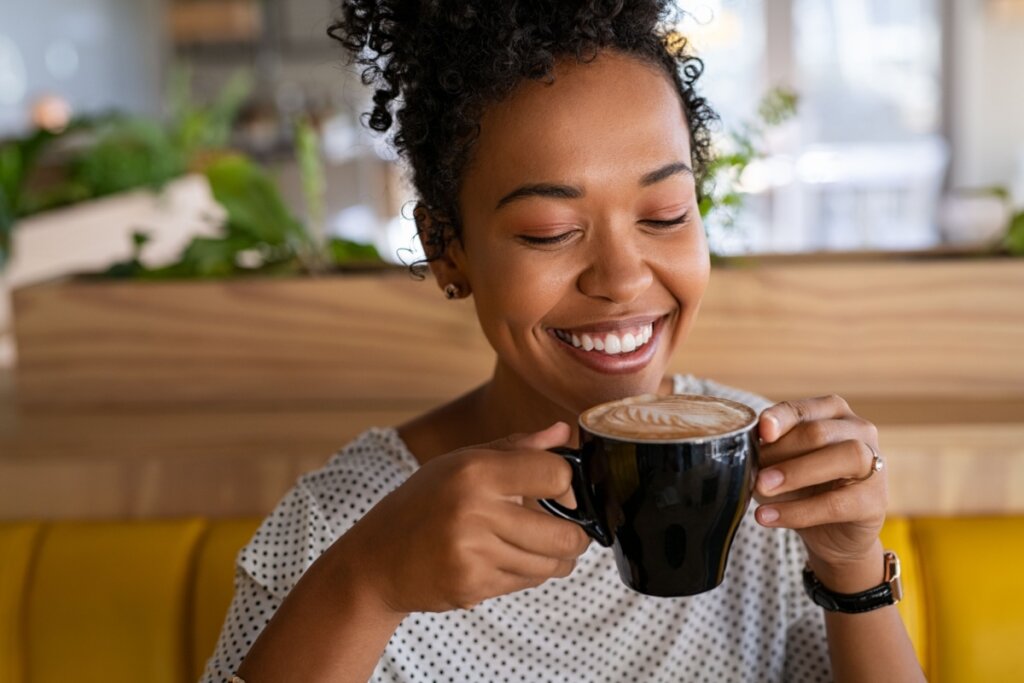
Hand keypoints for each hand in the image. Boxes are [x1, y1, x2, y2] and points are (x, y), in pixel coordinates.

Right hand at [337, 422, 590, 614]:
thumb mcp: (461, 462)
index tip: (562, 494)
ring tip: (541, 547)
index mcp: (475, 470)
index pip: (555, 474)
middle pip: (563, 533)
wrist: (376, 559)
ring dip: (556, 559)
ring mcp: (472, 553)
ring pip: (550, 565)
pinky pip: (526, 583)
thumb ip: (516, 447)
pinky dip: (528, 575)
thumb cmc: (423, 503)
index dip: (568, 486)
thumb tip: (563, 431)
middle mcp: (474, 510)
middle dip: (575, 536)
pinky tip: (508, 560)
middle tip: (568, 531)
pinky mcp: (472, 586)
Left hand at [754, 395, 886, 586]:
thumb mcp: (780, 464)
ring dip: (796, 474)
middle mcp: (859, 431)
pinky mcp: (876, 501)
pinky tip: (769, 516)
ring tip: (762, 490)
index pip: (802, 410)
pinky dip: (799, 511)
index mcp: (831, 413)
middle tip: (754, 473)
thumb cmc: (804, 488)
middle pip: (819, 432)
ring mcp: (874, 464)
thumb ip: (768, 451)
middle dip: (782, 452)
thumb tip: (747, 449)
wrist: (831, 534)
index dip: (780, 418)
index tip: (761, 431)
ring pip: (843, 457)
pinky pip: (838, 503)